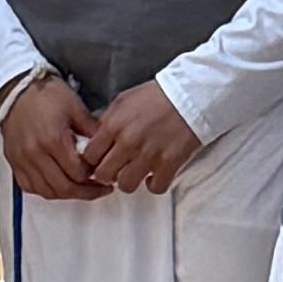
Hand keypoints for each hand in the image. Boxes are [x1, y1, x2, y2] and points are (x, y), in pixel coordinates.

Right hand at [0, 74, 101, 201]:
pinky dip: (45, 190)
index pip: (78, 173)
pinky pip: (29, 186)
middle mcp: (36, 154)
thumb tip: (107, 146)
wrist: (14, 89)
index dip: (94, 180)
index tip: (105, 178)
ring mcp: (22, 160)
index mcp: (54, 140)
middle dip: (85, 193)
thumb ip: (91, 129)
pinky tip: (57, 185)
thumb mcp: (75, 106)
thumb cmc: (46, 94)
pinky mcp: (13, 161)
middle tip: (99, 190)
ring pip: (46, 191)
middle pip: (63, 187)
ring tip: (81, 190)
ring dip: (66, 194)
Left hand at [83, 80, 206, 193]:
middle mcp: (128, 142)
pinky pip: (155, 187)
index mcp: (114, 125)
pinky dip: (154, 184)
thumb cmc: (158, 95)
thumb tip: (97, 137)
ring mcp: (149, 154)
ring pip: (126, 185)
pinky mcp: (170, 162)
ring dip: (129, 180)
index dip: (93, 160)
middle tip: (117, 168)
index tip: (101, 159)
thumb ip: (108, 119)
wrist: (193, 94)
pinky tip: (155, 175)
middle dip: (108, 173)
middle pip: (104, 175)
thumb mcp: (125, 100)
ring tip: (135, 172)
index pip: (89, 156)